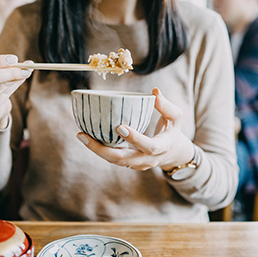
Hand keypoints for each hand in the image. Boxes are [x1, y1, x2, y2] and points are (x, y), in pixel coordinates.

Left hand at [77, 88, 193, 170]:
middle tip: (84, 135)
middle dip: (102, 150)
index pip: (149, 146)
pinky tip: (86, 137)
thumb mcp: (176, 118)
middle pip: (122, 160)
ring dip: (96, 150)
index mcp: (161, 148)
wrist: (173, 154)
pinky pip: (112, 158)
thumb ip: (167, 106)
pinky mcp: (128, 163)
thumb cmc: (172, 131)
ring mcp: (136, 164)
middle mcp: (147, 160)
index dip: (135, 139)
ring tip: (81, 135)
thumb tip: (154, 92)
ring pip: (114, 161)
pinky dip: (99, 149)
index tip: (120, 127)